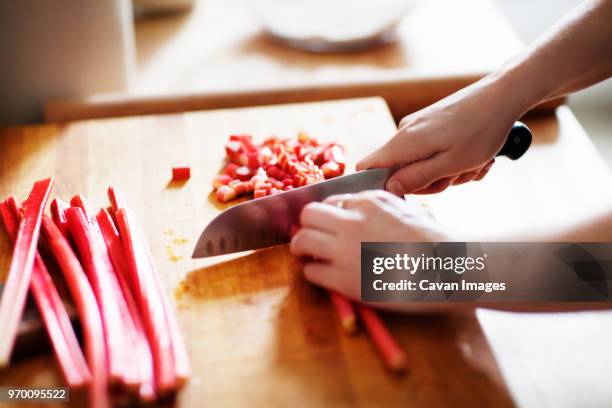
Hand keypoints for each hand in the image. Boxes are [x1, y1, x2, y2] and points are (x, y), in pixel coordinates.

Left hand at [290, 190, 449, 298]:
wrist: (450, 270)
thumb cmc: (432, 242)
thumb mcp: (404, 210)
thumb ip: (375, 207)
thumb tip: (349, 210)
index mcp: (368, 202)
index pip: (330, 202)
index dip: (329, 217)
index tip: (332, 229)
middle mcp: (352, 221)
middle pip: (309, 215)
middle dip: (308, 227)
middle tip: (313, 239)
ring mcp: (347, 250)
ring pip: (302, 241)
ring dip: (303, 249)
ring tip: (312, 257)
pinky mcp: (346, 280)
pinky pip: (311, 272)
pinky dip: (314, 274)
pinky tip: (328, 277)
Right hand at [357, 78, 518, 194]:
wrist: (501, 96)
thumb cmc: (480, 130)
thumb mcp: (451, 164)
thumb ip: (417, 178)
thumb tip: (390, 188)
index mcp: (404, 142)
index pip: (368, 167)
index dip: (380, 186)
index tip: (409, 192)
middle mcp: (405, 132)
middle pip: (400, 172)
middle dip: (430, 181)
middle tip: (457, 174)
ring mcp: (418, 127)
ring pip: (422, 164)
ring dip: (448, 171)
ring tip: (472, 162)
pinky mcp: (430, 124)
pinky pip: (433, 152)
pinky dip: (453, 159)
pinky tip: (474, 155)